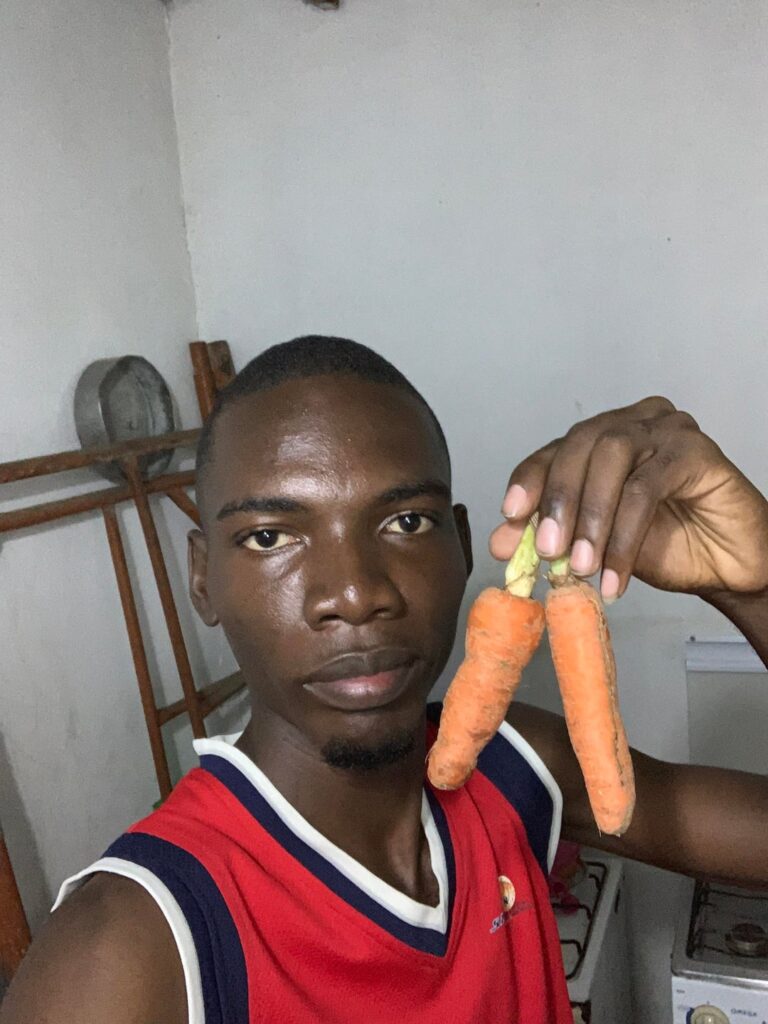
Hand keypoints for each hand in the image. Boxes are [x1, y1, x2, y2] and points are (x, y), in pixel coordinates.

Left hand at [489, 397, 767, 599]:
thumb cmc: (667, 546)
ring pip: (613, 459)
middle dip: (559, 501)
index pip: (556, 449)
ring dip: (591, 518)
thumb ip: (551, 538)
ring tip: (582, 567)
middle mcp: (633, 423)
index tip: (511, 514)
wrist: (728, 568)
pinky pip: (648, 487)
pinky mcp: (697, 451)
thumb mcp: (595, 545)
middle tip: (549, 552)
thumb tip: (500, 543)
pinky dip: (625, 535)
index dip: (531, 479)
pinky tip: (615, 574)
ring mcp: (667, 430)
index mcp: (603, 438)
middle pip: (581, 444)